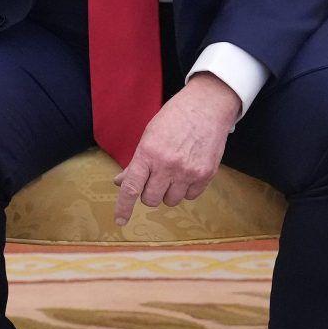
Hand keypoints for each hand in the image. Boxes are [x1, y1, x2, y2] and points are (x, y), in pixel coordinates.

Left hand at [111, 73, 240, 226]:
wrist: (207, 107)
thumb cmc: (174, 118)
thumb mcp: (149, 135)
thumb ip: (136, 162)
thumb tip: (120, 182)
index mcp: (148, 153)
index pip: (132, 187)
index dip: (124, 207)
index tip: (120, 221)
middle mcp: (167, 165)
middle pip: (151, 199)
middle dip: (149, 193)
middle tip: (154, 178)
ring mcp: (188, 172)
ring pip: (170, 201)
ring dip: (168, 192)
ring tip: (172, 173)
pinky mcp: (206, 176)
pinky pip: (190, 197)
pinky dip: (186, 190)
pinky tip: (187, 172)